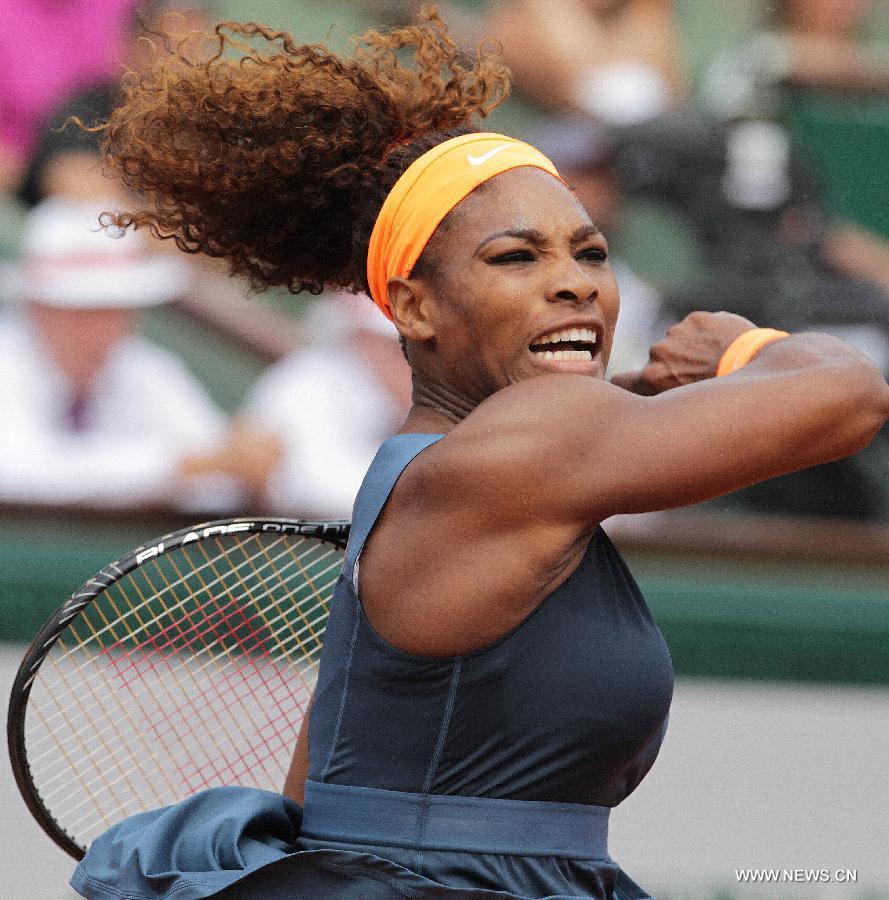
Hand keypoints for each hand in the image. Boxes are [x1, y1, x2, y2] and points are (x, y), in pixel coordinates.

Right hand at [611, 311, 755, 394]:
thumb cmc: (721, 396)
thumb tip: (654, 402)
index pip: (620, 381)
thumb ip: (662, 399)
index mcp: (651, 378)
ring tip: (715, 360)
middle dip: (671, 366)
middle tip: (697, 376)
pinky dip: (706, 335)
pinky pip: (696, 328)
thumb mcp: (684, 407)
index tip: (637, 386)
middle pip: (656, 361)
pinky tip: (723, 346)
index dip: (627, 384)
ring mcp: (676, 333)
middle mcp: (657, 353)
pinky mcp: (696, 318)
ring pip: (677, 342)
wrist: (755, 365)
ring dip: (690, 348)